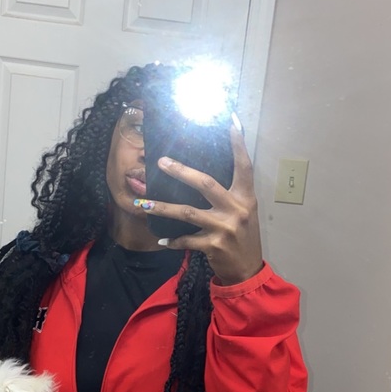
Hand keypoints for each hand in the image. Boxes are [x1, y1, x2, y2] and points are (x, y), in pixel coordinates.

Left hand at [136, 122, 263, 284]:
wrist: (247, 270)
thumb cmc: (243, 238)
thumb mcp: (244, 212)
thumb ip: (230, 195)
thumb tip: (201, 177)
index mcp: (246, 197)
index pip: (243, 165)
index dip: (237, 143)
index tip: (229, 121)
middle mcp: (237, 209)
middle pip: (205, 183)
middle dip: (181, 171)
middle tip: (161, 161)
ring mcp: (224, 228)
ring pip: (187, 212)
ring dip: (162, 207)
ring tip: (143, 202)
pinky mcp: (213, 245)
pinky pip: (186, 239)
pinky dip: (172, 240)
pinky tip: (161, 239)